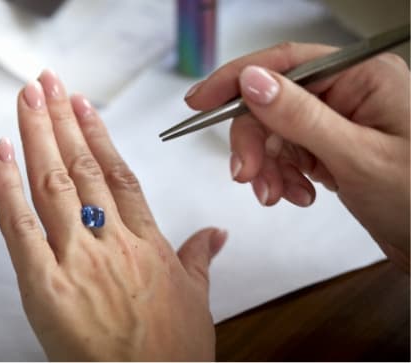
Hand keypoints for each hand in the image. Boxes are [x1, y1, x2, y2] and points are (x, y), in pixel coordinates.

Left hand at [0, 70, 226, 359]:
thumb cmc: (170, 354)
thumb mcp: (196, 300)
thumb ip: (201, 259)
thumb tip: (216, 235)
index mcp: (148, 243)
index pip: (120, 174)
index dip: (99, 134)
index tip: (84, 107)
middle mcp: (113, 242)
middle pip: (84, 166)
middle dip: (62, 120)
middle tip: (48, 85)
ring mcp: (78, 260)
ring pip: (54, 183)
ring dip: (38, 135)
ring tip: (28, 99)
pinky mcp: (45, 284)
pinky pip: (21, 225)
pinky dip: (7, 185)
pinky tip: (1, 152)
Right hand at [185, 42, 409, 271]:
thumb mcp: (356, 156)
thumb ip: (300, 116)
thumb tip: (251, 80)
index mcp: (361, 76)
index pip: (285, 63)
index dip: (236, 79)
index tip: (198, 102)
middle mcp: (348, 92)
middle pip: (273, 103)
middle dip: (255, 141)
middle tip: (245, 176)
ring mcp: (339, 121)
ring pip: (277, 132)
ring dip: (269, 166)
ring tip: (279, 196)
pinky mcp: (333, 148)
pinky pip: (290, 154)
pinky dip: (284, 176)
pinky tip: (300, 195)